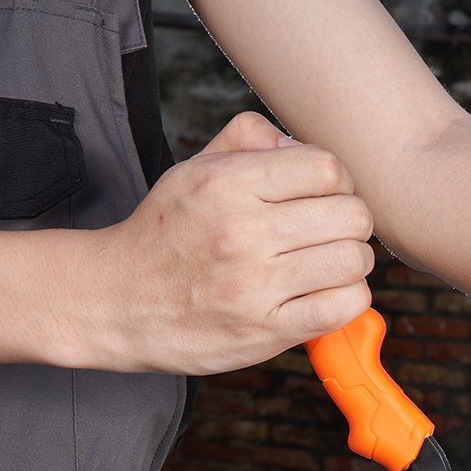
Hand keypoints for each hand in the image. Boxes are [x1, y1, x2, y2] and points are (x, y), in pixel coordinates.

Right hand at [61, 111, 374, 374]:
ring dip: (352, 263)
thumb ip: (245, 140)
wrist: (117, 302)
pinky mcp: (266, 331)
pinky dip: (347, 300)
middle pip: (351, 216)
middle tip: (331, 234)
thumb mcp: (192, 170)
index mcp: (229, 184)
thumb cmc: (163, 236)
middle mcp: (245, 232)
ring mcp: (257, 285)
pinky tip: (325, 294)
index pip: (328, 169)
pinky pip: (341, 308)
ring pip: (353, 261)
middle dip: (351, 223)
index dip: (339, 182)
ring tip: (328, 265)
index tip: (326, 198)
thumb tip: (295, 141)